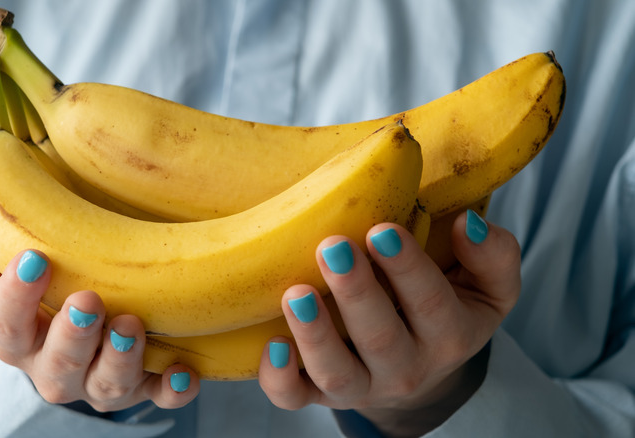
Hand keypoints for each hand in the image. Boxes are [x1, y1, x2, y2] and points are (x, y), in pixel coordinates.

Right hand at [0, 250, 198, 411]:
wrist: (93, 329)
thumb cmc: (53, 292)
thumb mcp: (21, 280)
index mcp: (22, 343)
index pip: (5, 328)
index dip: (14, 297)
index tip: (33, 259)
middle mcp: (58, 371)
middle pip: (59, 363)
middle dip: (73, 334)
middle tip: (87, 300)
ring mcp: (102, 383)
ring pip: (107, 384)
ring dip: (120, 357)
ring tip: (131, 324)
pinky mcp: (145, 389)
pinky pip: (160, 396)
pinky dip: (173, 389)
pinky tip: (186, 371)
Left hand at [258, 210, 520, 436]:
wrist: (422, 366)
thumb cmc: (449, 306)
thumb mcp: (489, 286)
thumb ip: (493, 255)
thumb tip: (466, 224)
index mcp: (448, 334)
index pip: (430, 302)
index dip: (406, 267)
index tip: (381, 229)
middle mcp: (406, 368)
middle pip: (380, 338)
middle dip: (355, 292)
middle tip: (332, 248)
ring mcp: (361, 385)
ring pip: (337, 372)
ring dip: (314, 335)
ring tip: (296, 294)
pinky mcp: (321, 393)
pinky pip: (296, 398)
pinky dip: (280, 379)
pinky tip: (270, 346)